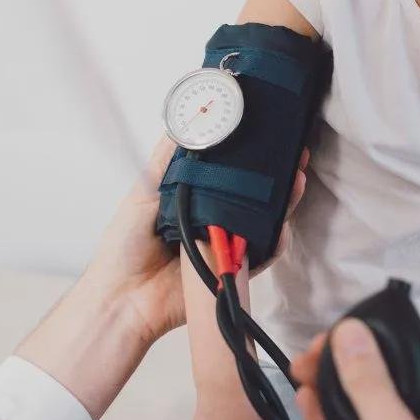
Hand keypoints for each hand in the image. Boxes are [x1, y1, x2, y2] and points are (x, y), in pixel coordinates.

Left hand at [82, 140, 309, 339]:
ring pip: (264, 221)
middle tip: (294, 156)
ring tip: (295, 181)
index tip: (267, 134)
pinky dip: (275, 242)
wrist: (124, 298)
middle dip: (277, 176)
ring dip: (283, 202)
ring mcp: (226, 245)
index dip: (250, 155)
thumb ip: (167, 162)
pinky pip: (262, 256)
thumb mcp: (143, 193)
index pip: (229, 173)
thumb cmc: (125, 247)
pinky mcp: (234, 271)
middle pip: (254, 195)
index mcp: (194, 200)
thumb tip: (186, 121)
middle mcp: (213, 220)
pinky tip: (281, 226)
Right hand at [291, 320, 419, 419]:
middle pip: (398, 383)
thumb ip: (371, 384)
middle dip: (353, 365)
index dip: (397, 342)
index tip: (356, 330)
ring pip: (374, 410)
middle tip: (313, 352)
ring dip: (338, 392)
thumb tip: (351, 331)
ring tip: (300, 374)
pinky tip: (306, 406)